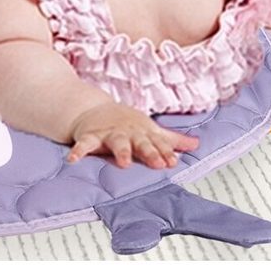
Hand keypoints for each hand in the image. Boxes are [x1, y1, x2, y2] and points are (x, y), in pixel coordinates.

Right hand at [68, 102, 199, 169]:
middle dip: (149, 151)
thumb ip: (172, 140)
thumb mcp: (150, 129)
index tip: (172, 162)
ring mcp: (109, 133)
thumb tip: (196, 144)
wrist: (94, 109)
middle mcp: (128, 132)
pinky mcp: (91, 136)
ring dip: (121, 151)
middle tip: (158, 163)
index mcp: (143, 132)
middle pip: (140, 142)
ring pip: (116, 142)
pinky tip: (74, 160)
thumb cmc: (127, 123)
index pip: (157, 143)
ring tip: (124, 163)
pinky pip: (83, 144)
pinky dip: (78, 151)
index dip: (165, 152)